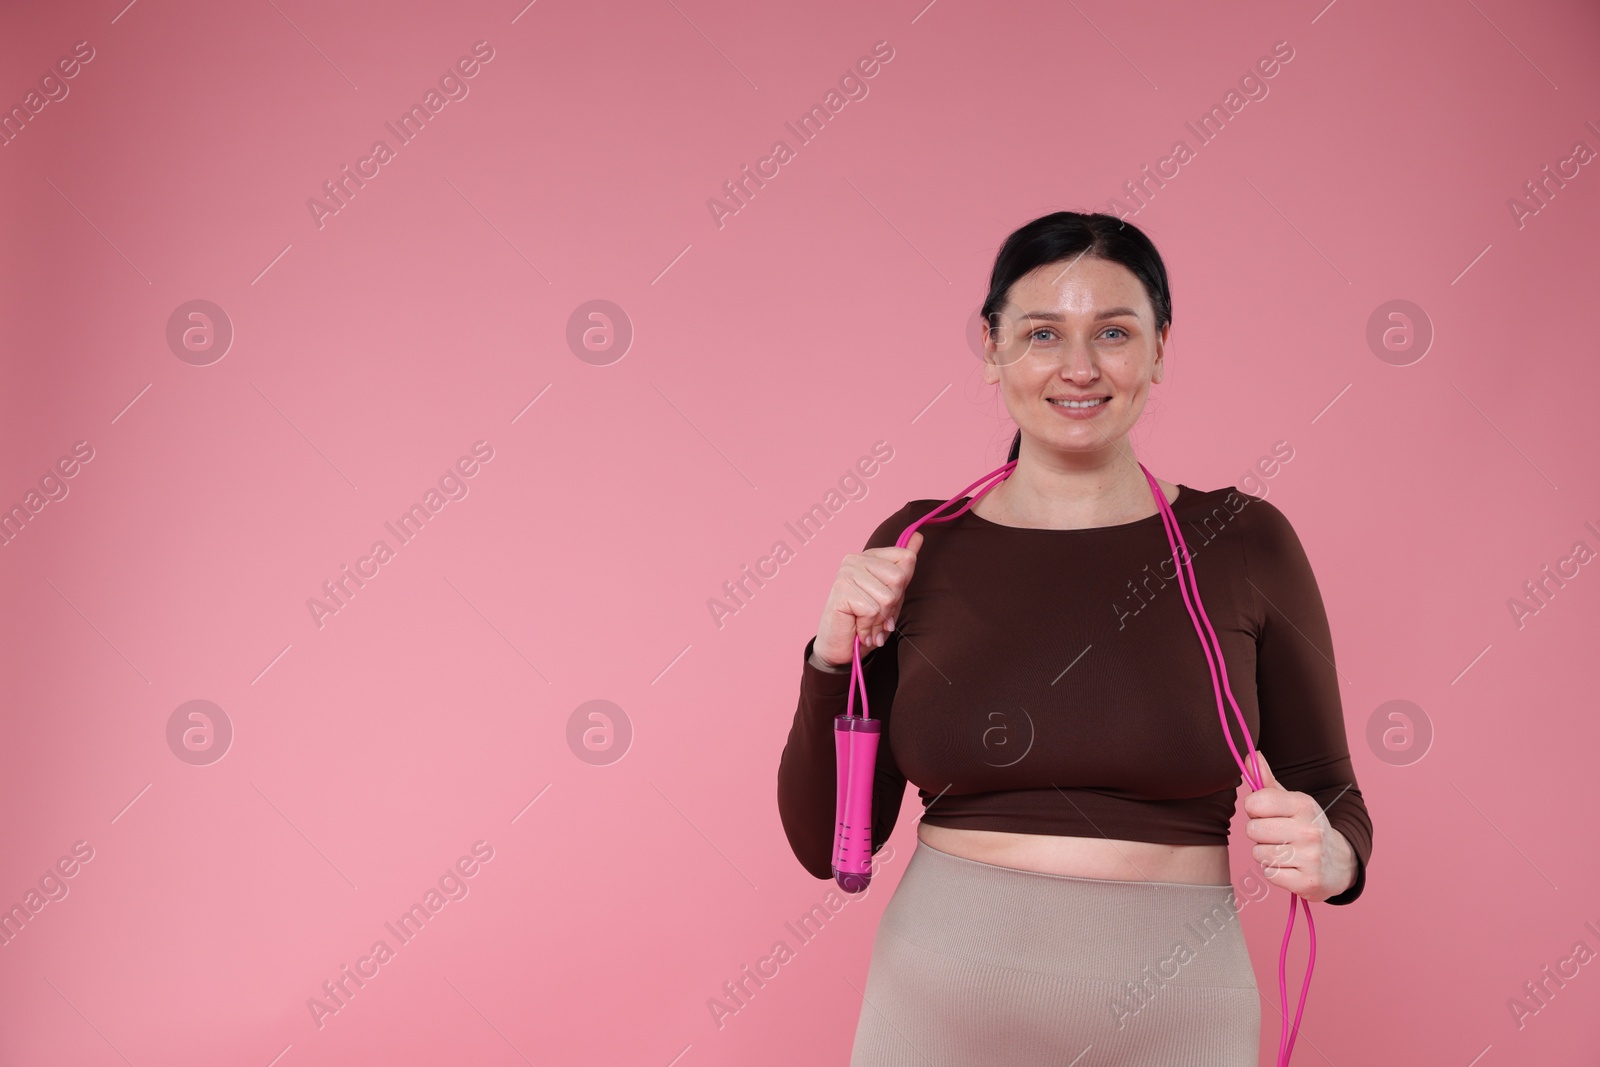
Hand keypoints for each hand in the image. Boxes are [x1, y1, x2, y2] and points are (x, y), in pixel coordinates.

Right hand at [813, 531, 923, 667]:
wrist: (840, 649)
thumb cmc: (865, 621)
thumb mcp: (892, 594)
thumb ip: (904, 566)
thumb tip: (919, 535)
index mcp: (870, 556)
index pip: (907, 558)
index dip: (902, 587)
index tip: (887, 601)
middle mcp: (855, 559)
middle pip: (899, 578)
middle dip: (892, 605)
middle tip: (875, 616)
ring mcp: (846, 573)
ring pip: (887, 597)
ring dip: (880, 619)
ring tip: (867, 624)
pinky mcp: (840, 590)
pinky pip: (872, 610)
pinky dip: (868, 626)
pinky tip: (858, 628)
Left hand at [1241, 751, 1356, 902]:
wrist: (1339, 862)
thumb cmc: (1304, 826)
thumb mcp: (1290, 801)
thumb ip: (1266, 780)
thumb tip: (1250, 756)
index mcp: (1304, 805)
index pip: (1255, 802)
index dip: (1254, 809)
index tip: (1266, 812)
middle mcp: (1309, 830)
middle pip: (1253, 830)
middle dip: (1259, 833)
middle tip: (1276, 835)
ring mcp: (1310, 858)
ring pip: (1259, 854)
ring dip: (1265, 854)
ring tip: (1283, 851)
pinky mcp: (1308, 882)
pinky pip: (1269, 874)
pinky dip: (1274, 872)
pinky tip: (1290, 867)